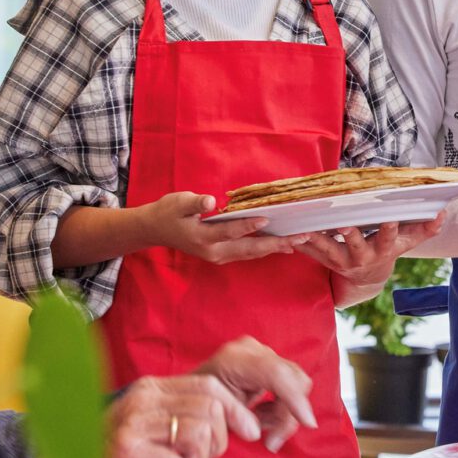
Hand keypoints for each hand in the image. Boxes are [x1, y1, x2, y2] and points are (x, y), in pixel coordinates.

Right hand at [106, 373, 261, 457]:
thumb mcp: (157, 425)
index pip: (208, 386)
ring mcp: (133, 423)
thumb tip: (241, 421)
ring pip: (199, 436)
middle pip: (211, 410)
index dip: (236, 409)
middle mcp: (141, 399)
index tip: (250, 430)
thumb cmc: (122, 455)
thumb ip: (188, 414)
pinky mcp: (128, 451)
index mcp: (151, 388)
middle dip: (216, 441)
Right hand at [143, 191, 310, 263]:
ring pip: (252, 254)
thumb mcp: (178, 202)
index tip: (267, 218)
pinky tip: (282, 245)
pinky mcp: (223, 255)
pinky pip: (248, 253)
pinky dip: (266, 248)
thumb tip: (211, 201)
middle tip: (300, 237)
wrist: (156, 229)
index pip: (230, 231)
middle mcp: (214, 251)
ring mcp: (219, 256)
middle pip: (249, 249)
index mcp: (203, 237)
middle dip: (276, 244)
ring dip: (276, 247)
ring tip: (299, 241)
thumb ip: (195, 203)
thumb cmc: (168, 212)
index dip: (248, 225)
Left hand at [195, 336, 317, 452]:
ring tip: (261, 426)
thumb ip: (244, 421)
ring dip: (284, 412)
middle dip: (289, 413)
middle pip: (293, 380)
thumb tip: (268, 437)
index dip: (295, 399)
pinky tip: (261, 415)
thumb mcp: (218, 415)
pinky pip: (289, 385)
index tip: (307, 423)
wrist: (191, 395)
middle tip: (271, 440)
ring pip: (296, 384)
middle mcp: (253, 350)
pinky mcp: (267, 362)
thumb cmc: (200, 405)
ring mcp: (261, 353)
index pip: (277, 374)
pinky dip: (281, 406)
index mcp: (236, 359)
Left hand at [295, 218, 443, 289]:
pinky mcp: (325, 261)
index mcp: (381, 250)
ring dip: (316, 240)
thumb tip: (442, 214)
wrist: (367, 279)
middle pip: (355, 245)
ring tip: (306, 228)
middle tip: (344, 222)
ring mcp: (341, 261)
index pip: (388, 238)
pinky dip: (300, 244)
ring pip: (327, 250)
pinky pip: (311, 253)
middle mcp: (361, 257)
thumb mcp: (406, 243)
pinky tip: (289, 232)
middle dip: (350, 234)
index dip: (389, 229)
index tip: (389, 218)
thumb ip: (424, 230)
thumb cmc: (387, 252)